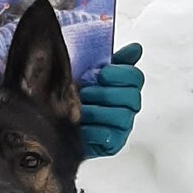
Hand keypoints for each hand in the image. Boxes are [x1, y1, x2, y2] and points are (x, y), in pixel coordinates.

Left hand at [78, 43, 143, 158]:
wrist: (56, 124)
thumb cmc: (75, 97)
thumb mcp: (89, 74)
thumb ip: (112, 61)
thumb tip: (136, 49)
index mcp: (126, 87)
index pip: (135, 77)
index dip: (119, 74)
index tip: (101, 74)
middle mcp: (128, 107)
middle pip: (132, 97)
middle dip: (105, 93)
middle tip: (86, 93)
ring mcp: (122, 127)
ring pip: (122, 117)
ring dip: (97, 111)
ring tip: (80, 109)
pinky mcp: (112, 144)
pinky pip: (108, 136)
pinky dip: (92, 130)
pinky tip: (80, 126)